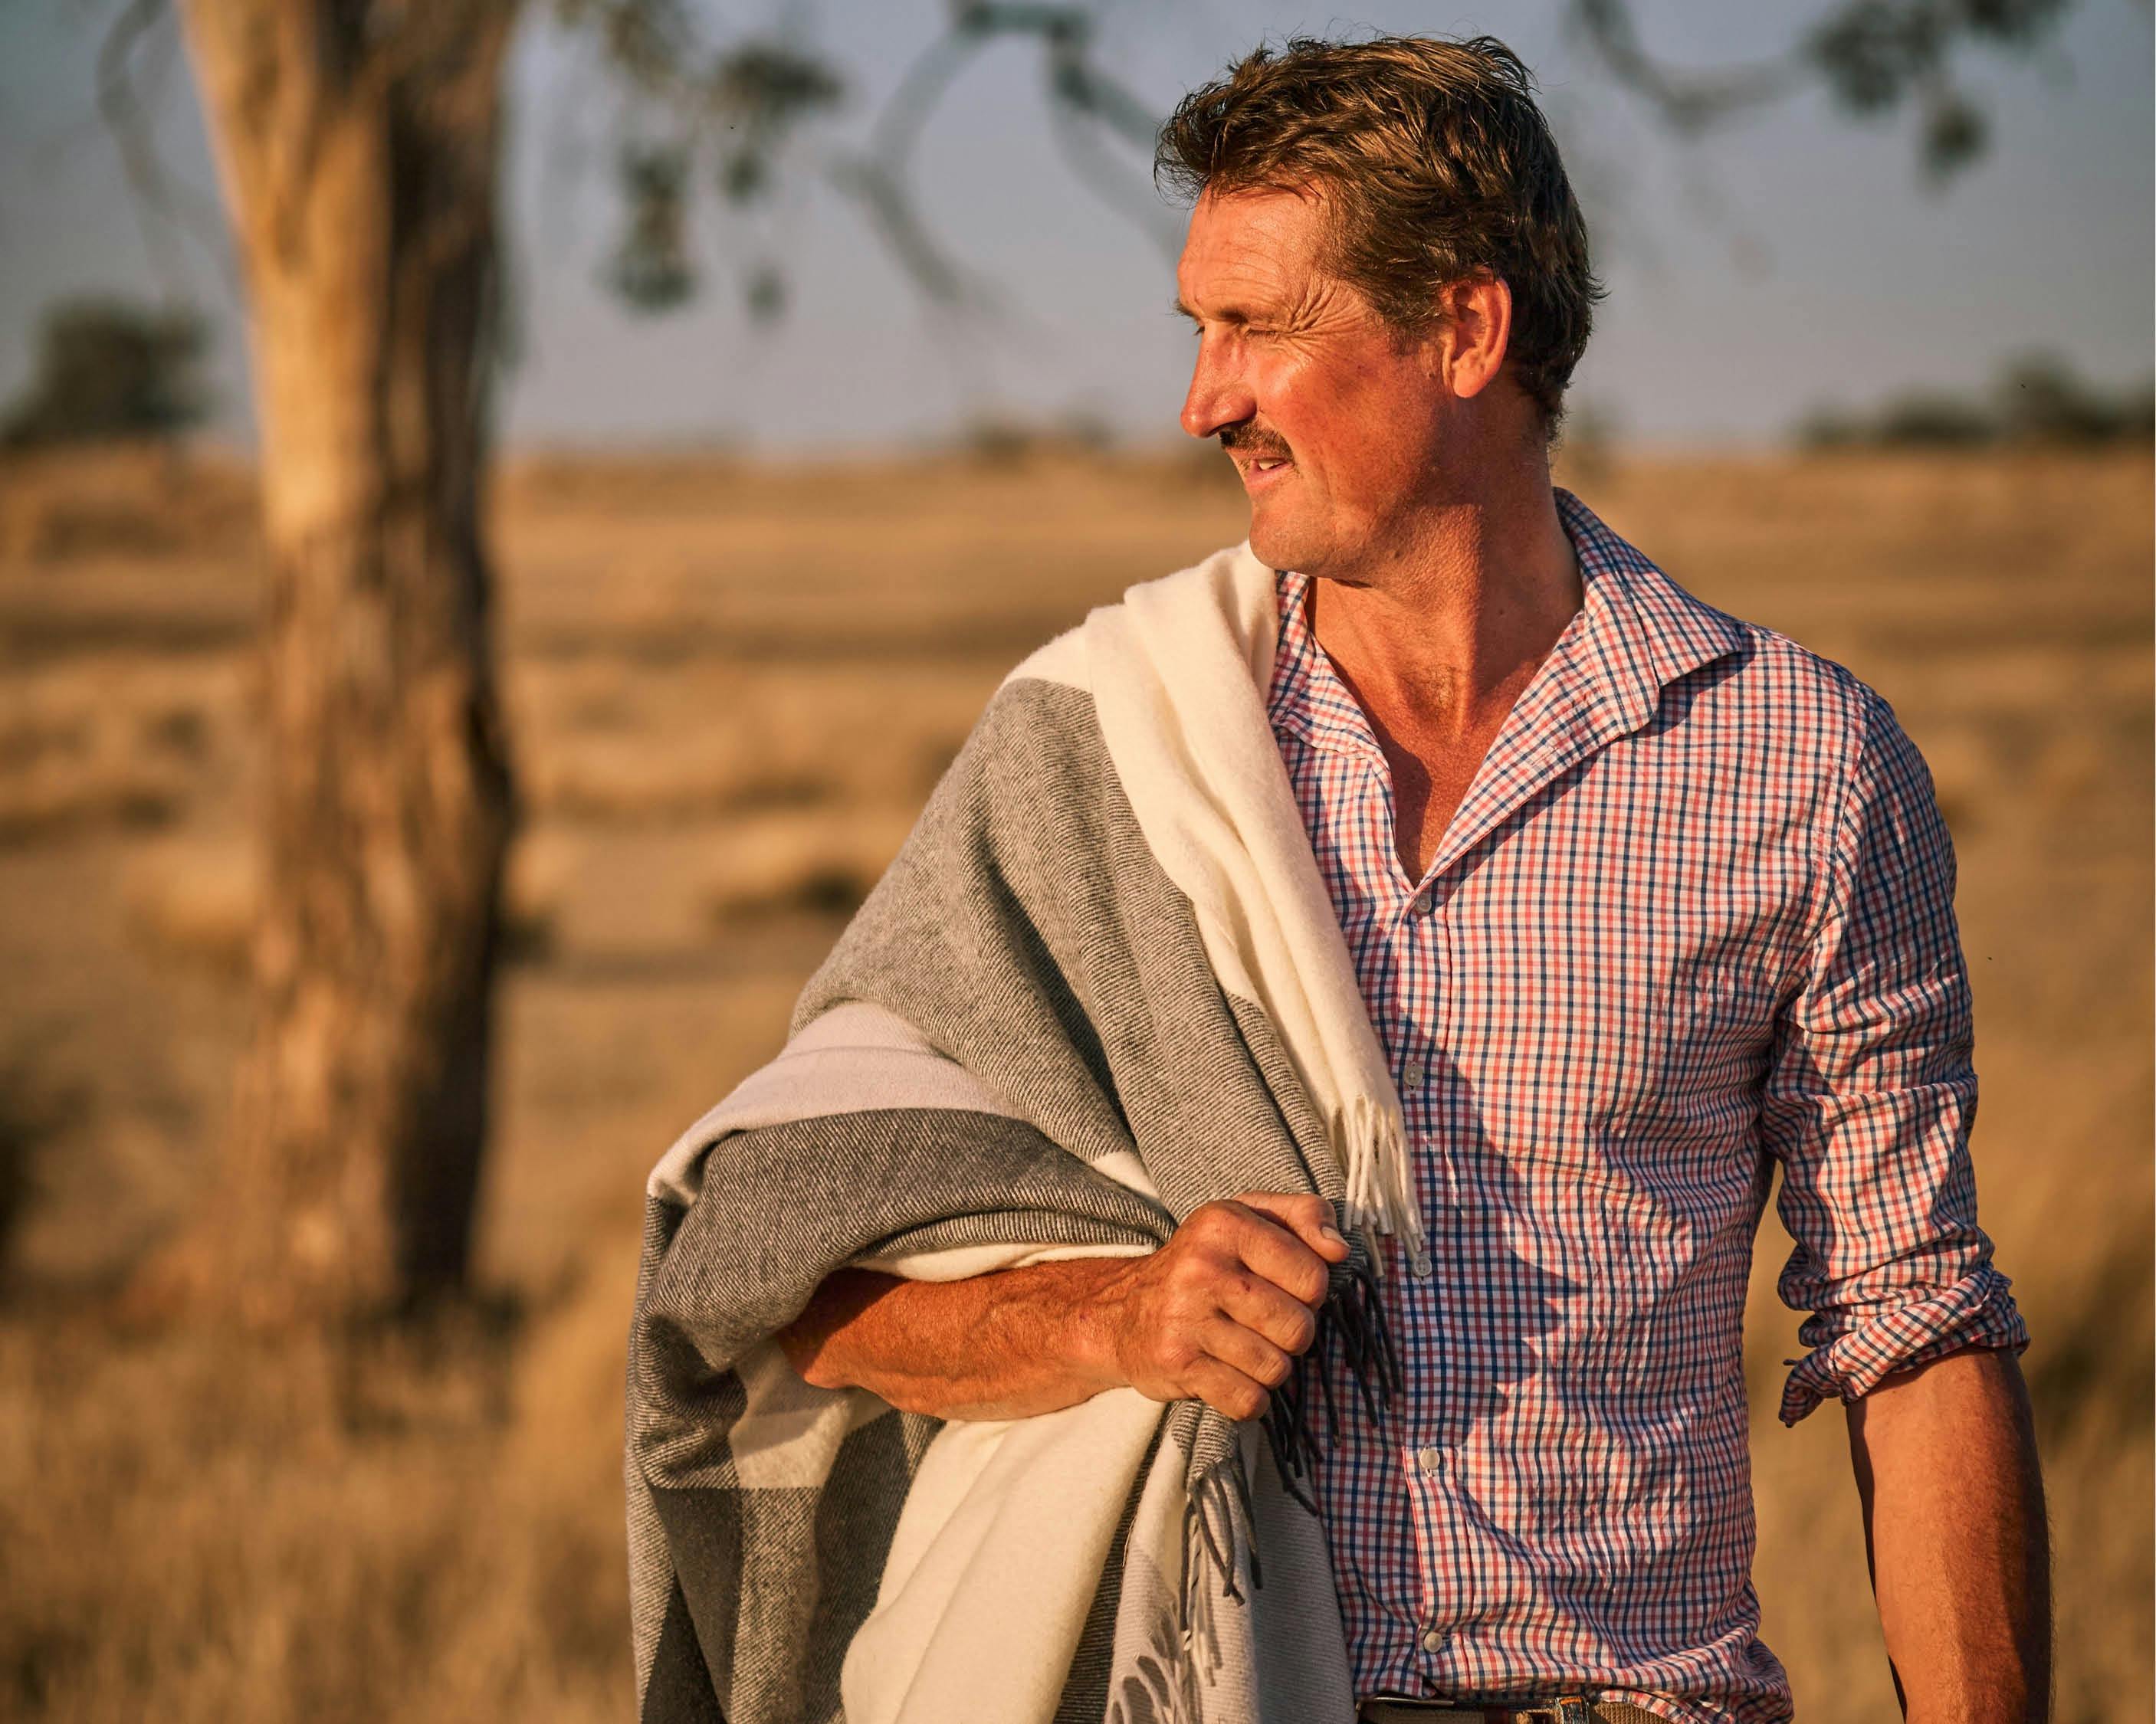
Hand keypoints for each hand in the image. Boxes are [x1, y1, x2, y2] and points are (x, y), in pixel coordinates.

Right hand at [1091, 1192, 1349, 1421]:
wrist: (1119, 1312)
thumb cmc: (1202, 1264)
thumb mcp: (1247, 1218)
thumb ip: (1303, 1215)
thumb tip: (1339, 1250)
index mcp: (1225, 1224)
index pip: (1313, 1276)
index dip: (1310, 1292)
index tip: (1284, 1289)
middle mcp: (1203, 1267)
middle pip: (1298, 1328)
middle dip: (1292, 1335)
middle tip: (1263, 1325)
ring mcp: (1186, 1318)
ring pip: (1276, 1369)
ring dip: (1269, 1368)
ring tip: (1244, 1349)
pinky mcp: (1176, 1363)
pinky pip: (1247, 1401)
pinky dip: (1248, 1398)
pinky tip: (1229, 1376)